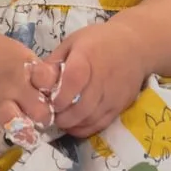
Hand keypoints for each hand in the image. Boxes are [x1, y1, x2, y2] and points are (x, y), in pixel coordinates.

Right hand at [0, 37, 58, 158]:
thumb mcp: (18, 54)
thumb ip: (35, 73)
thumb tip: (54, 90)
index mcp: (26, 69)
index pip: (51, 82)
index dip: (57, 92)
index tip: (56, 98)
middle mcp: (14, 87)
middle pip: (40, 110)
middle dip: (44, 118)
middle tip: (42, 121)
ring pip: (14, 124)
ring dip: (22, 134)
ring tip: (25, 137)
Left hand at [34, 22, 151, 138]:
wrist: (136, 46)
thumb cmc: (99, 41)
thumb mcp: (73, 42)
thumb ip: (54, 62)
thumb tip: (35, 81)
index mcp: (87, 57)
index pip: (73, 81)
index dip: (59, 96)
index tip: (49, 101)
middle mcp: (102, 78)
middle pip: (81, 107)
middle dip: (61, 116)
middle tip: (50, 115)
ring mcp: (113, 95)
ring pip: (90, 119)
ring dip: (71, 124)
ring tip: (60, 119)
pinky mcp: (120, 107)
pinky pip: (100, 125)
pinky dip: (84, 128)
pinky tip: (74, 124)